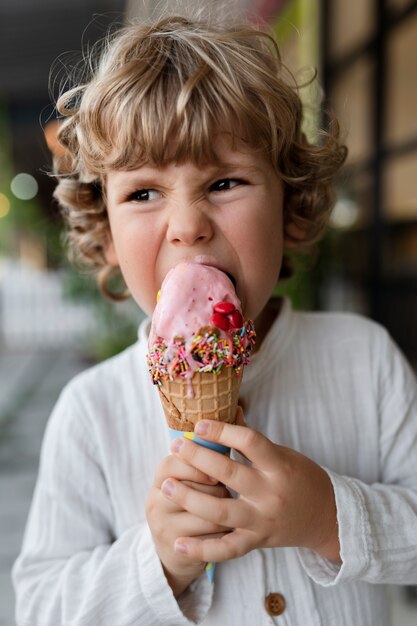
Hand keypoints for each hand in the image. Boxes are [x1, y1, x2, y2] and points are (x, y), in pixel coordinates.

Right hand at [146, 453, 231, 595]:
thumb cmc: (189, 502)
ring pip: (206, 515)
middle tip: (227, 492)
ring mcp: (163, 527)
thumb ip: (200, 460)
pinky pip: (211, 539)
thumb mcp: (187, 480)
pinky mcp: (176, 550)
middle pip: (192, 489)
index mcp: (159, 480)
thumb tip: (225, 439)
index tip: (215, 472)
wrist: (173, 549)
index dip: (197, 464)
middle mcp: (155, 503)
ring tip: (233, 509)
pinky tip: (230, 529)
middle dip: (217, 490)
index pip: (172, 464)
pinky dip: (226, 532)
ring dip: (226, 511)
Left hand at [164, 409, 339, 564]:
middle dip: (198, 458)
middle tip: (175, 446)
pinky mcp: (257, 541)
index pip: (249, 442)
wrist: (327, 518)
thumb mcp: (283, 453)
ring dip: (190, 498)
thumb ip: (253, 438)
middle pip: (229, 473)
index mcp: (279, 465)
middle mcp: (271, 493)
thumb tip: (232, 406)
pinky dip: (201, 549)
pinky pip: (226, 549)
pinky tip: (178, 543)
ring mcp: (263, 520)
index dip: (223, 431)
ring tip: (166, 486)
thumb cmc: (301, 478)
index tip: (199, 424)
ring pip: (221, 511)